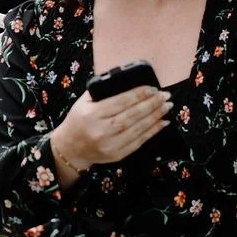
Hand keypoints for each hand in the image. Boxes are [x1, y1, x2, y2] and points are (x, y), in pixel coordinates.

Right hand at [53, 85, 171, 171]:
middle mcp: (101, 130)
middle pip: (132, 115)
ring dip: (155, 117)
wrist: (70, 148)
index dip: (139, 94)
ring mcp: (110, 145)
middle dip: (151, 104)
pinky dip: (153, 131)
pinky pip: (139, 142)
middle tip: (165, 96)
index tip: (152, 88)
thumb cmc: (78, 120)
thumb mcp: (83, 102)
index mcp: (92, 114)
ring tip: (166, 106)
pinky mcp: (117, 155)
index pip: (120, 102)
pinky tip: (162, 122)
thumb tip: (127, 81)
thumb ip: (101, 92)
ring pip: (138, 129)